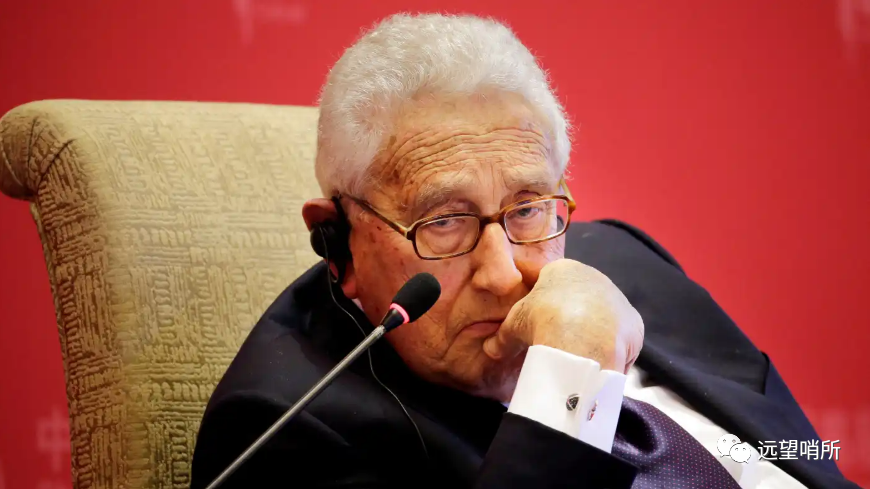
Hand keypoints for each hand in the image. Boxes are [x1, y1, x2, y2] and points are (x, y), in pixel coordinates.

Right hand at [482, 258, 643, 372]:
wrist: (581, 338)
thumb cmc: (541, 320)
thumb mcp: (513, 328)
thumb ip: (501, 338)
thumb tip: (489, 350)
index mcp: (563, 269)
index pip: (552, 282)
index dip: (543, 304)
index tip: (538, 323)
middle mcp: (595, 277)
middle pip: (581, 299)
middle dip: (570, 319)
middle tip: (557, 342)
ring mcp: (617, 299)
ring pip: (602, 318)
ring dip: (591, 335)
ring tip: (577, 358)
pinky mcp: (634, 323)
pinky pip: (619, 339)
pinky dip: (609, 351)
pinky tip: (595, 364)